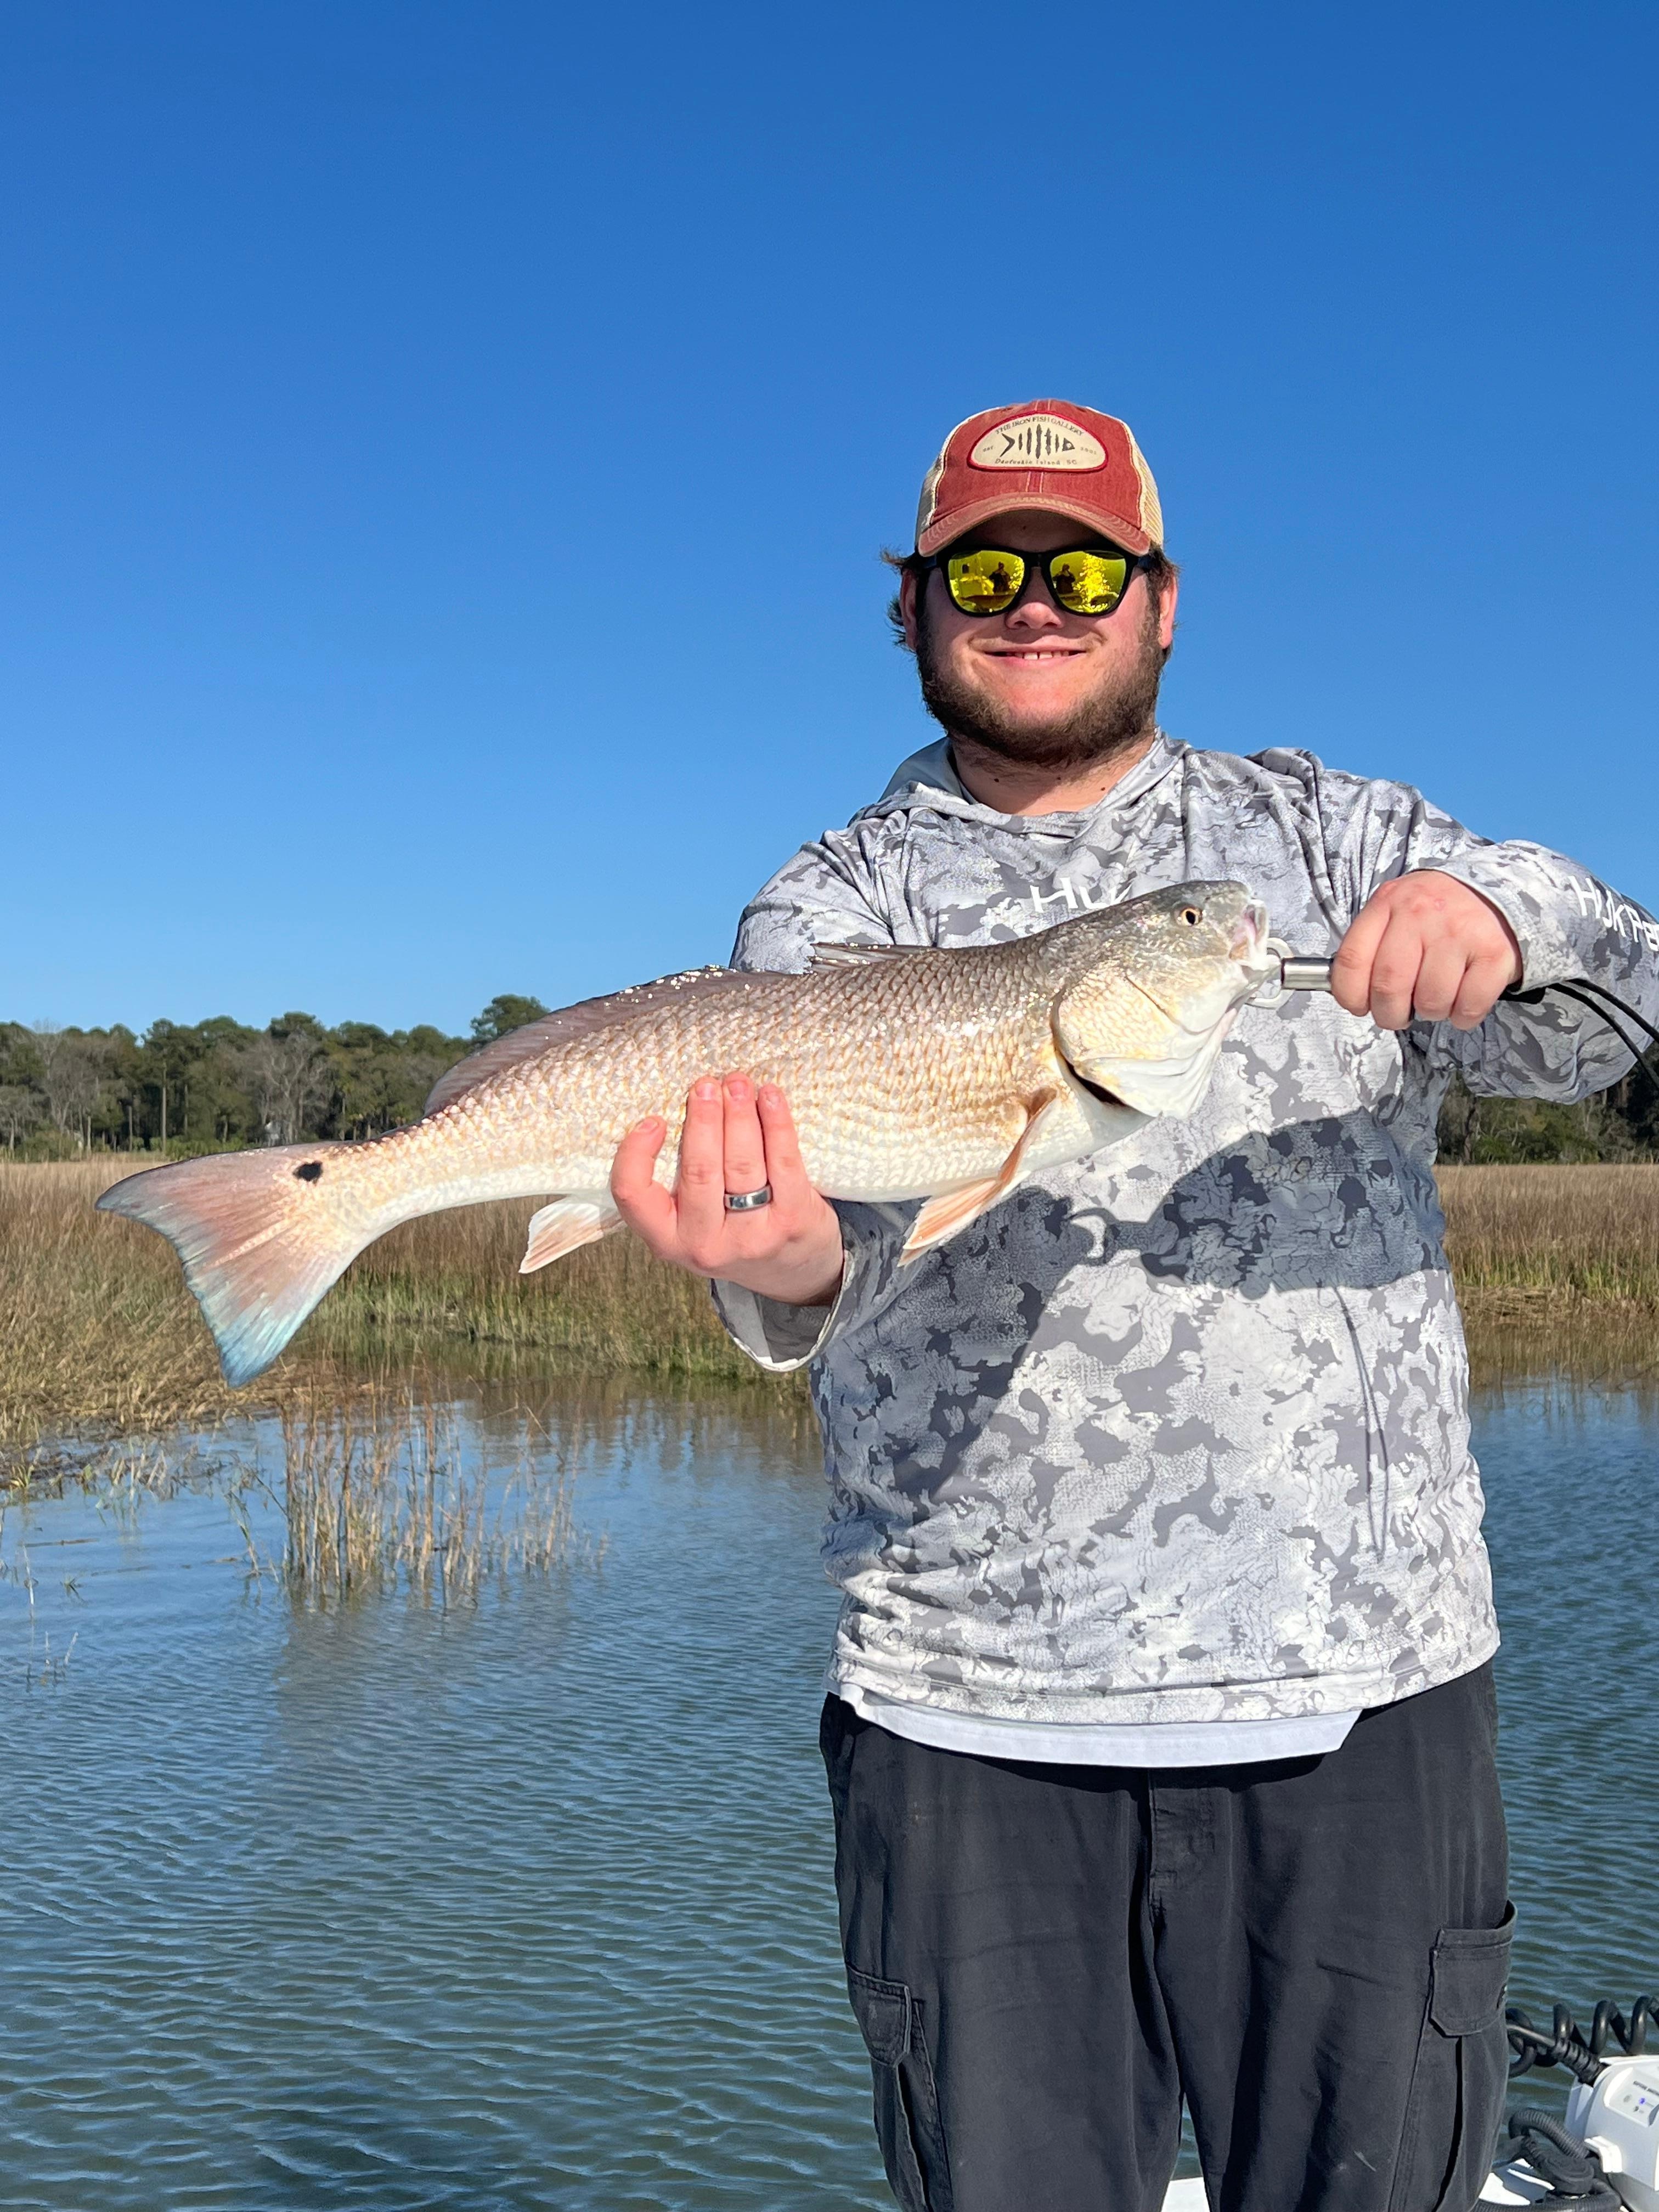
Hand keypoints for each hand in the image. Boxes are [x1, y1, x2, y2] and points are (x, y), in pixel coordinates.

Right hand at [610, 1074, 845, 1305]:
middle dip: (703, 1119)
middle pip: (698, 1170)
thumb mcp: (692, 1222)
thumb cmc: (732, 1230)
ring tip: (737, 1083)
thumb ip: (678, 1180)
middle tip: (706, 1084)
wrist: (792, 1272)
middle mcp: (705, 1244)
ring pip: (741, 1163)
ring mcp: (752, 1236)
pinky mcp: (793, 1221)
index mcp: (668, 1239)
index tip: (652, 1120)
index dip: (635, 1154)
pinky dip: (777, 1123)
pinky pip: (783, 1162)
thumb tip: (680, 1105)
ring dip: (739, 1114)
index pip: (634, 1195)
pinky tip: (771, 1097)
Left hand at [1332, 870, 1522, 1030]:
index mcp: (1388, 902)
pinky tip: (1463, 1000)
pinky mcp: (1494, 951)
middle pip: (1388, 985)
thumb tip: (1353, 996)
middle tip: (1398, 1015)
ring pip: (1430, 1000)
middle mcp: (1420, 912)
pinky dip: (1462, 1016)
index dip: (1350, 995)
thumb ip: (1371, 946)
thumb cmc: (1436, 912)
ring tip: (1436, 998)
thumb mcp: (1395, 911)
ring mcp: (1458, 931)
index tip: (1360, 1006)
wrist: (1499, 890)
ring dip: (1431, 1013)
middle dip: (1389, 1014)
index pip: (1352, 959)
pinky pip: (1469, 1006)